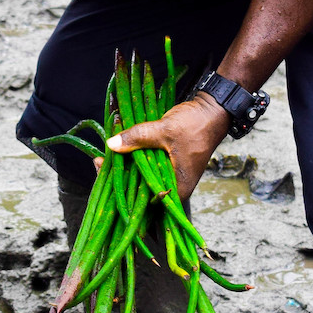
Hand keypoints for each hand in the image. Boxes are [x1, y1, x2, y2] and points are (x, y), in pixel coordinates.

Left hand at [105, 94, 231, 200]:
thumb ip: (138, 137)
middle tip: (99, 162)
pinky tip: (118, 152)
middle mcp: (173, 189)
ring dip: (124, 168)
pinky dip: (132, 161)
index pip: (143, 201)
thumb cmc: (196, 125)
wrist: (212, 111)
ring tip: (104, 157)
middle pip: (139, 192)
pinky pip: (145, 169)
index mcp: (176, 190)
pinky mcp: (166, 167)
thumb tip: (111, 144)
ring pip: (141, 179)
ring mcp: (169, 178)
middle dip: (118, 178)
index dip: (120, 190)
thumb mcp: (165, 130)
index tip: (102, 173)